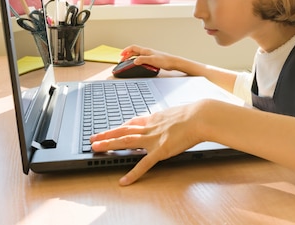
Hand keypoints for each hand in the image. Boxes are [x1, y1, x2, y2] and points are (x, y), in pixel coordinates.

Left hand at [90, 101, 205, 184]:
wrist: (200, 117)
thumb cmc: (195, 115)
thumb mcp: (177, 112)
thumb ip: (170, 118)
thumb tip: (172, 118)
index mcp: (155, 119)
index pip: (133, 122)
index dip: (121, 126)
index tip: (113, 128)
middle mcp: (150, 128)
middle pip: (123, 131)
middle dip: (107, 134)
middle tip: (94, 138)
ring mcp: (153, 139)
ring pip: (126, 142)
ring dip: (110, 145)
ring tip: (97, 148)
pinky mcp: (160, 151)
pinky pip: (143, 164)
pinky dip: (133, 173)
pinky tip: (124, 180)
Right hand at [119, 45, 178, 70]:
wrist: (173, 62)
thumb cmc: (164, 60)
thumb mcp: (151, 60)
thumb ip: (142, 60)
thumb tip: (134, 61)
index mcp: (145, 50)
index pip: (133, 48)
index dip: (126, 50)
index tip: (121, 54)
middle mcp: (147, 52)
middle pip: (134, 51)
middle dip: (127, 55)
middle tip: (122, 60)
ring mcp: (149, 55)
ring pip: (137, 55)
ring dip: (131, 58)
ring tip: (128, 62)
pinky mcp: (152, 59)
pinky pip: (142, 59)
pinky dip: (137, 61)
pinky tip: (138, 65)